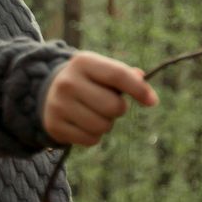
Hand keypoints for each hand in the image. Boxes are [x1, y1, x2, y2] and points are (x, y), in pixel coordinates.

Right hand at [42, 51, 156, 145]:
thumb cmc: (88, 81)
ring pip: (102, 126)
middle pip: (114, 106)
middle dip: (118, 109)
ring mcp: (58, 104)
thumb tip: (142, 78)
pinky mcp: (54, 126)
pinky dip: (93, 136)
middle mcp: (68, 82)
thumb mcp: (103, 70)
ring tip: (94, 113)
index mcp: (83, 62)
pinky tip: (83, 124)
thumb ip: (125, 74)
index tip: (152, 102)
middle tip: (108, 104)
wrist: (48, 92)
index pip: (118, 75)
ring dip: (106, 124)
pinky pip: (91, 139)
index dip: (139, 90)